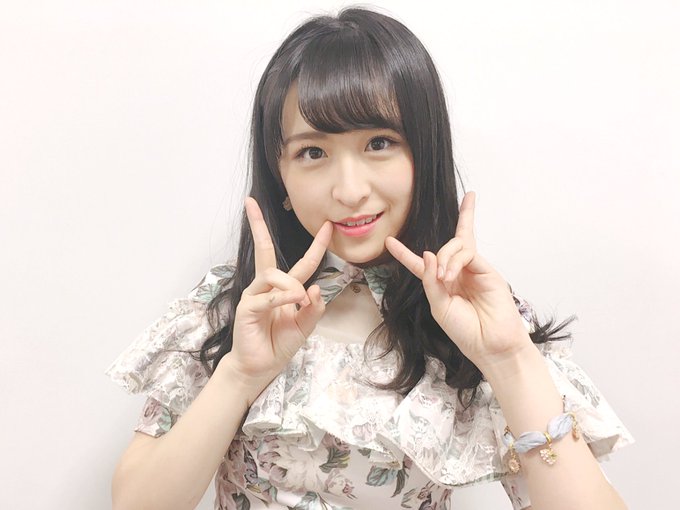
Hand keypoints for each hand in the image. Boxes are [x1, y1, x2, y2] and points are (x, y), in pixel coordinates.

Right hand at [228, 197, 331, 391]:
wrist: (260, 367)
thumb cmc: (279, 344)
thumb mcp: (305, 326)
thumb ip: (314, 309)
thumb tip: (317, 288)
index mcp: (285, 289)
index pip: (303, 262)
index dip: (316, 245)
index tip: (327, 226)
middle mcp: (268, 287)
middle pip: (264, 249)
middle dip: (257, 225)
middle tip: (250, 202)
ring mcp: (255, 295)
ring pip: (273, 275)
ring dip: (290, 286)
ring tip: (299, 301)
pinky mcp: (247, 308)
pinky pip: (266, 296)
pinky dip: (281, 298)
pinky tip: (292, 301)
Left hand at [385, 192, 532, 371]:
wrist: (489, 345)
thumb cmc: (466, 331)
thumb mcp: (438, 307)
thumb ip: (430, 281)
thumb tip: (428, 254)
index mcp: (441, 286)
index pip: (421, 265)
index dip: (404, 253)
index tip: (388, 242)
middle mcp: (458, 275)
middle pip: (447, 247)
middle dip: (440, 250)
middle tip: (437, 274)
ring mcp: (473, 272)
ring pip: (456, 246)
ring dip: (444, 257)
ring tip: (443, 278)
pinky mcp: (487, 271)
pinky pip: (467, 254)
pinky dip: (454, 261)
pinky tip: (449, 277)